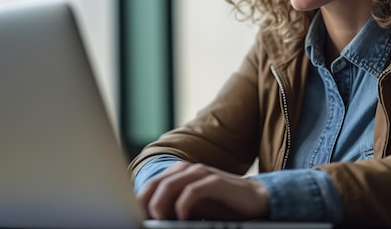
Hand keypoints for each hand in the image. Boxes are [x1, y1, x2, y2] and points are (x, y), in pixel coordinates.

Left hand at [138, 161, 269, 220]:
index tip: (137, 218)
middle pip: (156, 184)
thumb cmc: (220, 206)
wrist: (253, 200)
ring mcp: (201, 173)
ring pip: (170, 186)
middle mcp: (188, 170)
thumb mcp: (191, 207)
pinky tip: (181, 217)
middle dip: (146, 204)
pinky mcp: (215, 181)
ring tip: (160, 220)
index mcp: (178, 174)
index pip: (150, 185)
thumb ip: (171, 208)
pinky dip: (182, 205)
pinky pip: (192, 191)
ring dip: (160, 205)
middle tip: (146, 220)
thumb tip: (149, 218)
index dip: (140, 202)